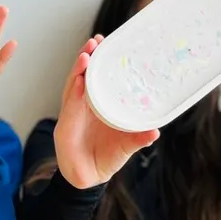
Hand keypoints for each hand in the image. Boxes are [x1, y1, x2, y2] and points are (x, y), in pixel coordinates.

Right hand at [54, 37, 158, 188]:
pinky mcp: (65, 125)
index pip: (98, 77)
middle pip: (83, 76)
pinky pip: (69, 106)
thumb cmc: (106, 157)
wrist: (88, 179)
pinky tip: (78, 81)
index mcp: (99, 105)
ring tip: (86, 55)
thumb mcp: (127, 146)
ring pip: (73, 86)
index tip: (106, 41)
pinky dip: (73, 93)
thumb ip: (139, 137)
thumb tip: (155, 131)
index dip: (100, 60)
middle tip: (95, 41)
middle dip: (88, 57)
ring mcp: (73, 113)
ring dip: (78, 70)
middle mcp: (84, 105)